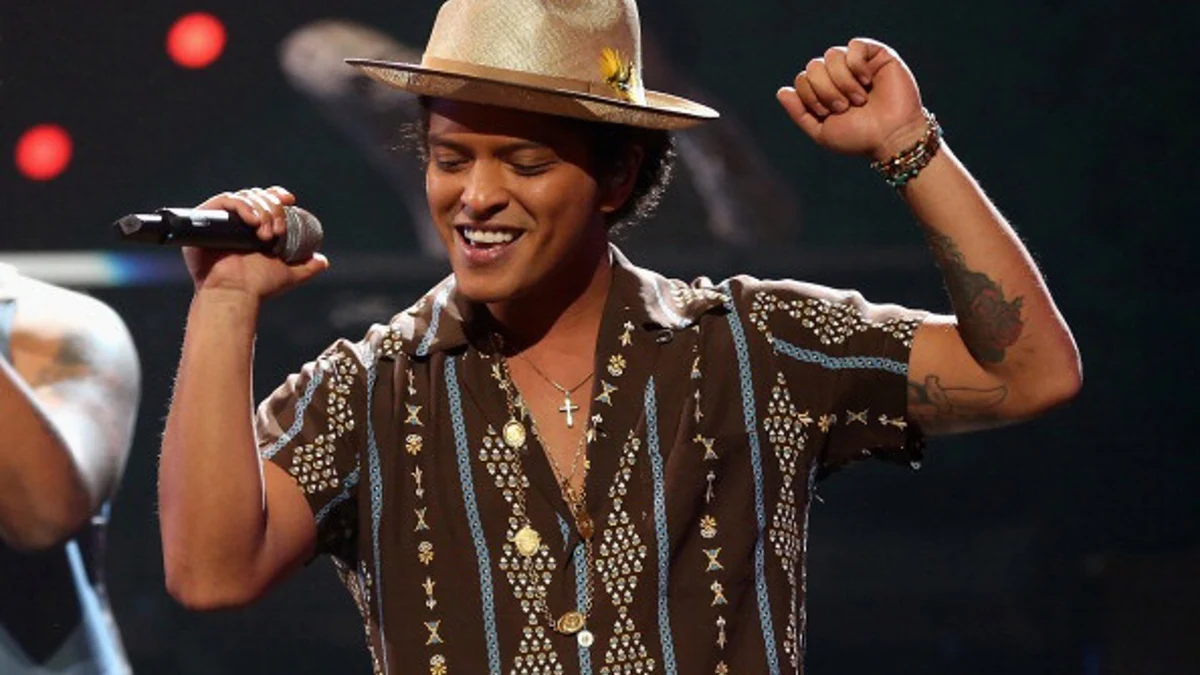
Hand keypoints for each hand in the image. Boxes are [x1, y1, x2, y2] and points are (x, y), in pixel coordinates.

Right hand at [182, 186, 328, 300]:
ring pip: (244, 196)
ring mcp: (220, 220)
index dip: (277, 196)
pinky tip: (254, 221)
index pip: (263, 201)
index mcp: (251, 229)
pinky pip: (225, 200)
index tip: (291, 201)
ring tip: (267, 235)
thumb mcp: (287, 275)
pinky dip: (243, 207)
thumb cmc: (257, 287)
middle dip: (273, 209)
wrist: (237, 293)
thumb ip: (305, 268)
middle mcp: (235, 222)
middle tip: (278, 231)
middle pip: (257, 196)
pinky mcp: (206, 219)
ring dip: (262, 210)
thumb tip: (323, 261)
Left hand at [777, 38, 926, 161]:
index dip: (809, 96)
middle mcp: (839, 74)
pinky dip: (856, 66)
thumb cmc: (859, 137)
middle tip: (844, 107)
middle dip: (824, 90)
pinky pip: (854, 46)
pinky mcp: (878, 55)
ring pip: (832, 55)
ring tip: (859, 99)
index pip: (802, 78)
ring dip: (842, 82)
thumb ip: (799, 112)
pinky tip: (867, 81)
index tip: (829, 113)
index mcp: (824, 90)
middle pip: (814, 65)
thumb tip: (781, 91)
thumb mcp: (822, 131)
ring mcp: (858, 63)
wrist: (891, 138)